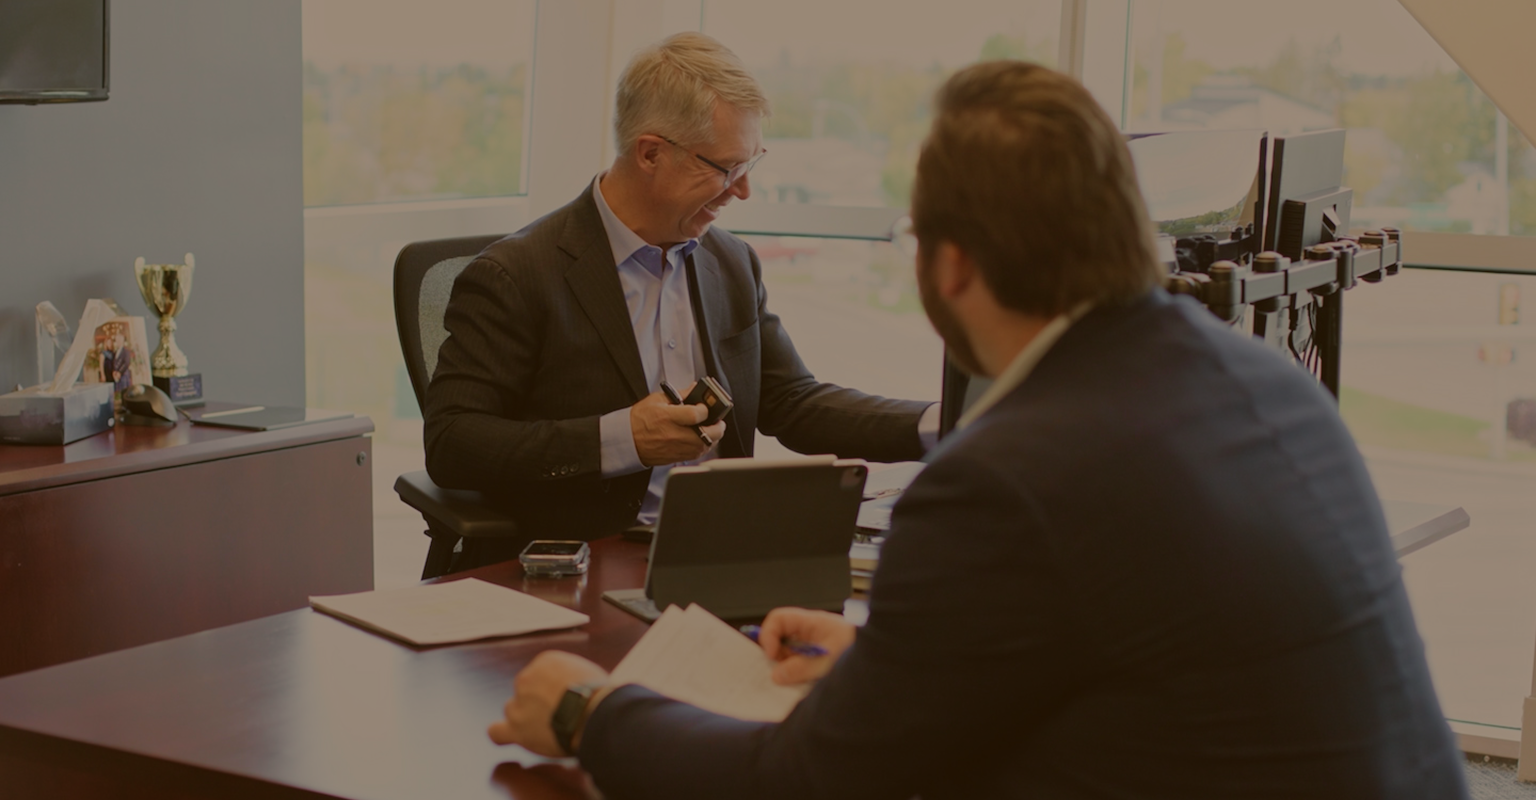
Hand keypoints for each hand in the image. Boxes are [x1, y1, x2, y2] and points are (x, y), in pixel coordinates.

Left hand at [488, 651, 609, 757]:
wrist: (592, 712)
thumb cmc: (597, 694)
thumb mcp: (587, 672)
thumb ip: (571, 676)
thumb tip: (573, 687)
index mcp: (545, 662)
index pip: (541, 675)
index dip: (551, 689)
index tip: (564, 699)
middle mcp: (526, 679)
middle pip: (525, 692)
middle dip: (538, 703)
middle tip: (559, 715)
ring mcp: (518, 704)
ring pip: (513, 711)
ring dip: (525, 719)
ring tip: (547, 730)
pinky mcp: (515, 728)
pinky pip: (496, 732)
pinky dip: (502, 734)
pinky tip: (511, 736)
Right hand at [630, 384, 726, 466]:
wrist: (628, 441)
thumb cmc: (640, 420)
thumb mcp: (657, 400)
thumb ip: (679, 394)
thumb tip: (694, 388)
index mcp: (669, 417)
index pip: (698, 414)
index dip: (705, 408)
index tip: (704, 406)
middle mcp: (676, 435)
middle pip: (710, 433)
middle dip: (718, 424)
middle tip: (716, 418)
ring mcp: (679, 448)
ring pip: (708, 445)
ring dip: (713, 436)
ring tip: (709, 427)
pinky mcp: (679, 458)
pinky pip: (700, 453)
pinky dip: (704, 445)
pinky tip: (700, 437)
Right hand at [758, 607, 856, 684]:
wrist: (885, 659)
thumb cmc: (861, 650)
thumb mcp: (829, 661)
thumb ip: (802, 668)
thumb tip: (777, 675)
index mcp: (812, 622)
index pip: (779, 619)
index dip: (769, 634)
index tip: (770, 655)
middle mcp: (810, 633)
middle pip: (780, 639)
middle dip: (775, 656)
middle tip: (776, 673)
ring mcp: (813, 647)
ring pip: (788, 655)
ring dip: (787, 669)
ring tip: (794, 682)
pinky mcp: (818, 662)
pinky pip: (799, 667)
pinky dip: (797, 677)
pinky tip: (803, 686)